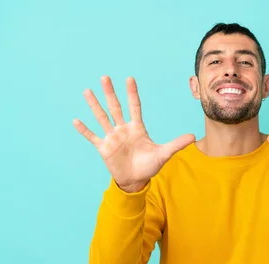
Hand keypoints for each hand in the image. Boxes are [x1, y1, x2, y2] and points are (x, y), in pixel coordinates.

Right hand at [73, 76, 195, 191]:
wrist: (136, 180)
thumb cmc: (149, 166)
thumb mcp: (164, 154)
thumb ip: (176, 144)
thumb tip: (193, 136)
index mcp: (137, 128)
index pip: (134, 107)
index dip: (132, 93)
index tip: (130, 78)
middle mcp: (123, 129)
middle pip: (116, 107)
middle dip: (110, 93)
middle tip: (104, 77)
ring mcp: (112, 138)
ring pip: (102, 118)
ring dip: (95, 105)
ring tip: (87, 92)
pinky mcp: (104, 148)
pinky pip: (93, 137)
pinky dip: (85, 130)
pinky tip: (76, 120)